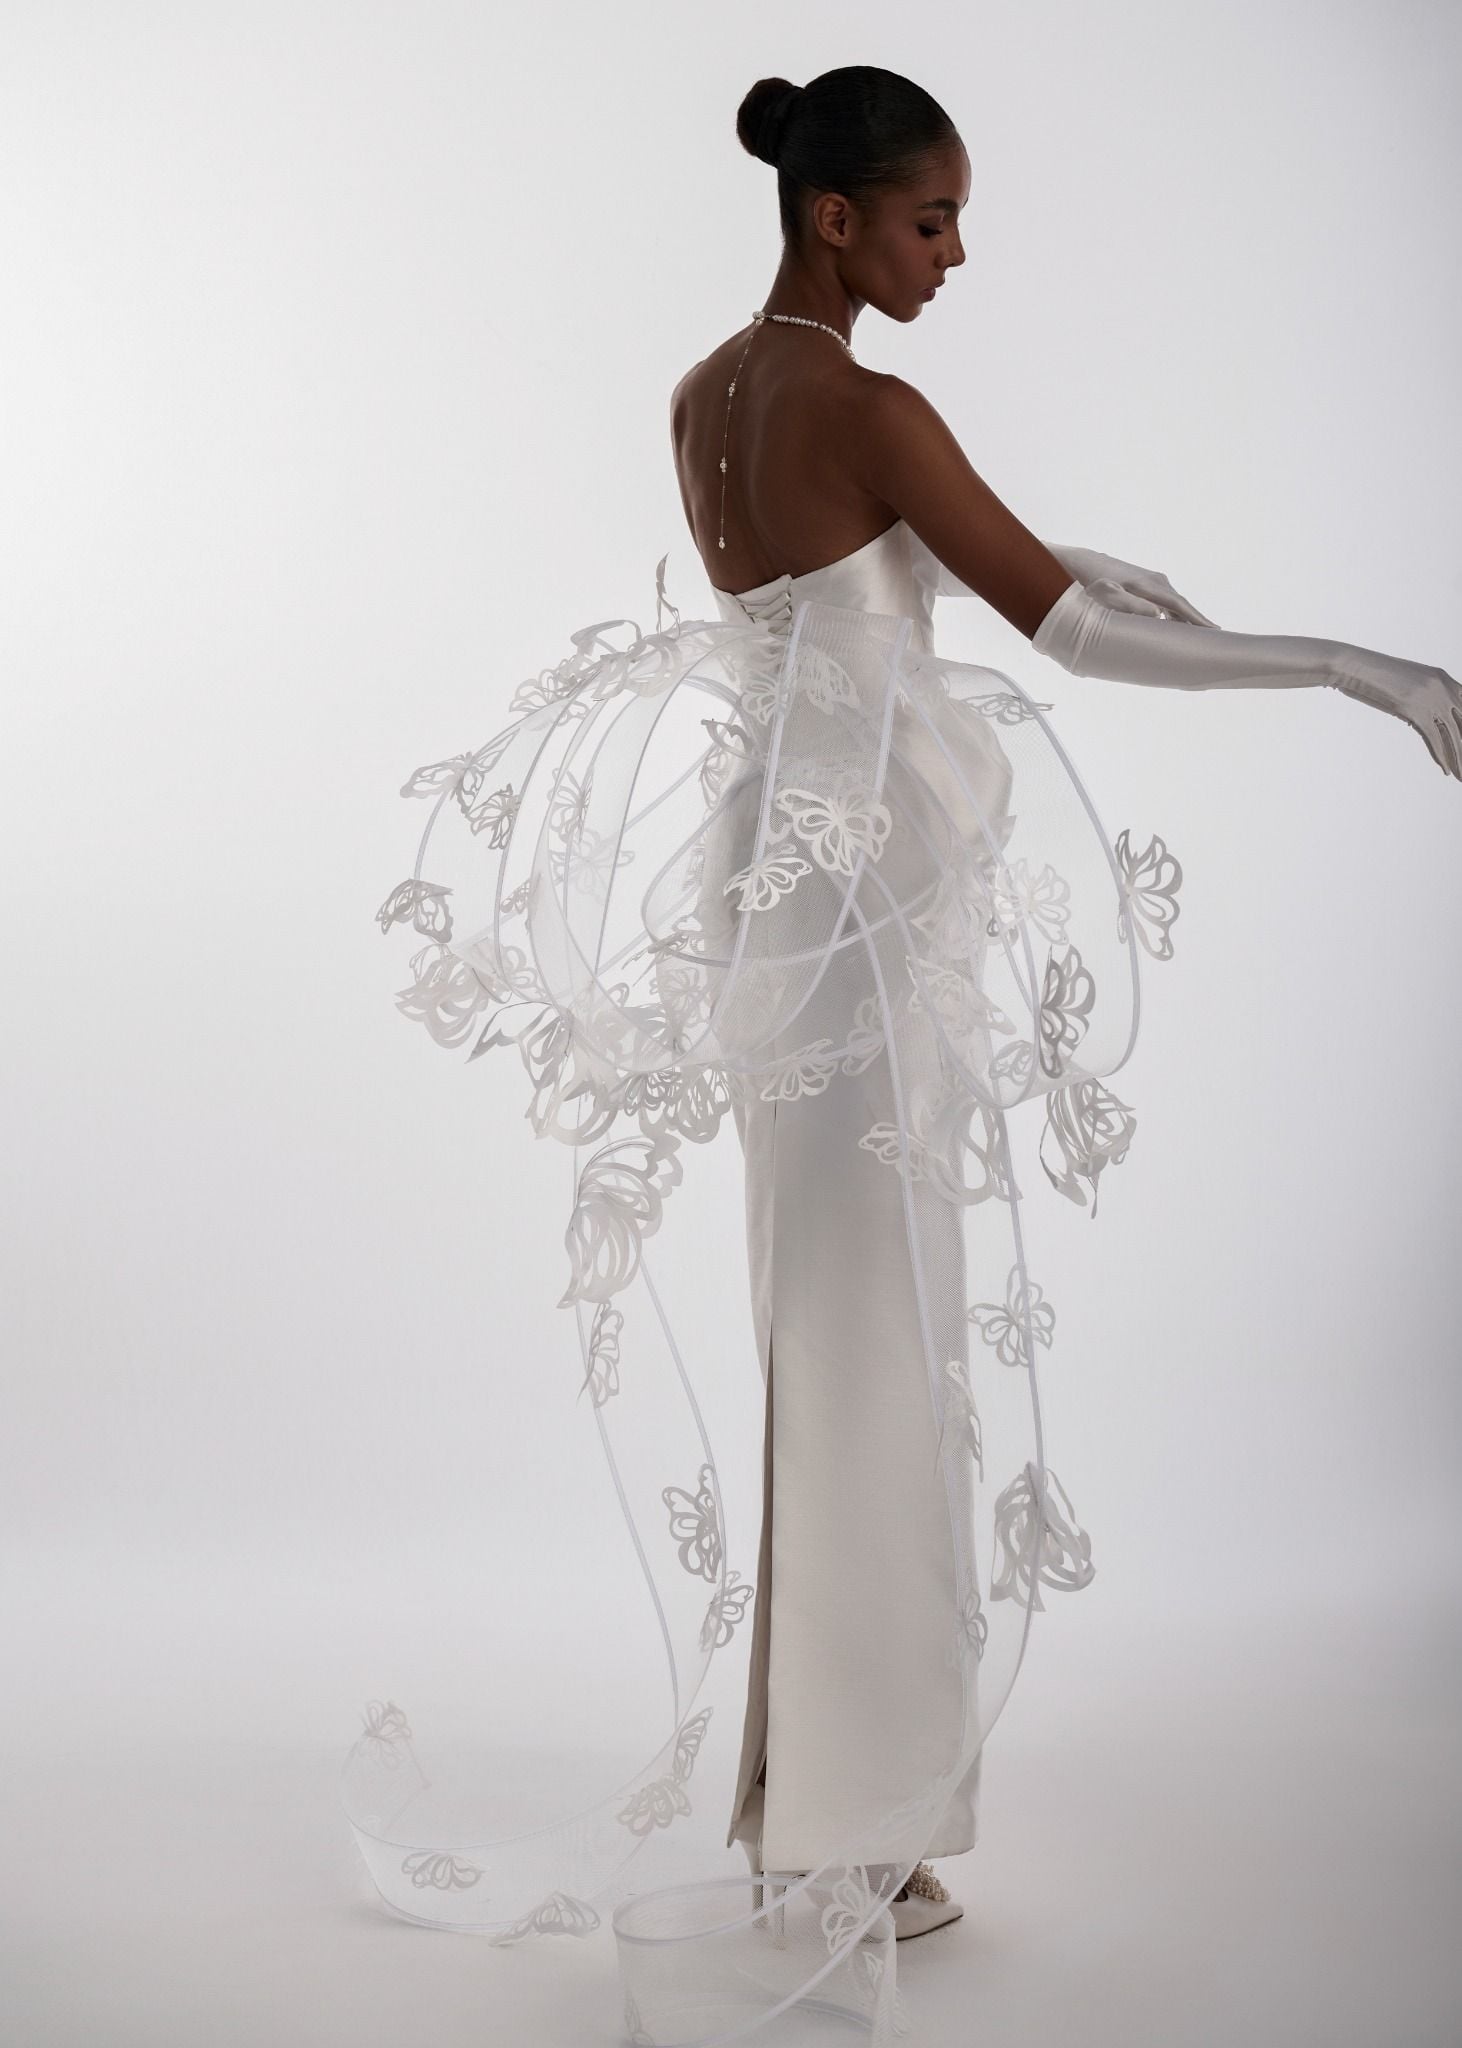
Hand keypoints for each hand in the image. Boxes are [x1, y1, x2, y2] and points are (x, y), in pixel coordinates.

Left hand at [1047, 545, 1217, 626]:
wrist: (1080, 563)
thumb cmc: (1089, 583)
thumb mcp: (1107, 595)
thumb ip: (1131, 606)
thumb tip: (1158, 616)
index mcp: (1149, 585)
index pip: (1179, 606)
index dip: (1197, 620)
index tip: (1214, 633)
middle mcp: (1155, 581)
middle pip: (1181, 605)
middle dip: (1197, 622)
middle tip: (1214, 641)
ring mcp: (1151, 581)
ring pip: (1174, 605)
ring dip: (1185, 620)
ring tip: (1198, 638)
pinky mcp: (1145, 584)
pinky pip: (1165, 602)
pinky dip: (1173, 615)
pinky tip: (1174, 628)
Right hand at [1327, 648, 1461, 778]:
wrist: (1356, 668)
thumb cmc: (1373, 674)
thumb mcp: (1404, 683)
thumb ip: (1420, 695)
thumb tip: (1421, 714)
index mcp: (1442, 677)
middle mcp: (1443, 686)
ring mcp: (1431, 698)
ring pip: (1452, 734)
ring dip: (1457, 758)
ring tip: (1461, 775)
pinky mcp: (1417, 711)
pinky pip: (1435, 739)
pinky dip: (1441, 757)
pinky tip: (1446, 771)